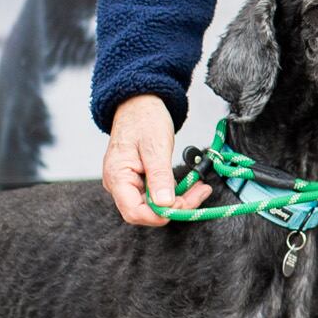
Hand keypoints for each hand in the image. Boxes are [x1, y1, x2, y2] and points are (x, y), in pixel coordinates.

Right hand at [104, 92, 207, 228]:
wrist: (140, 102)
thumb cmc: (145, 118)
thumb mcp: (156, 146)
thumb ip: (159, 177)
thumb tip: (164, 205)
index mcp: (117, 177)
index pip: (135, 212)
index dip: (160, 214)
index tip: (185, 204)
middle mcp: (118, 184)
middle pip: (146, 212)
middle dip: (175, 207)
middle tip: (200, 191)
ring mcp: (128, 183)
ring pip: (153, 205)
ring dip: (178, 200)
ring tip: (199, 187)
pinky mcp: (138, 180)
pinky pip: (156, 195)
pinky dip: (174, 193)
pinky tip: (190, 185)